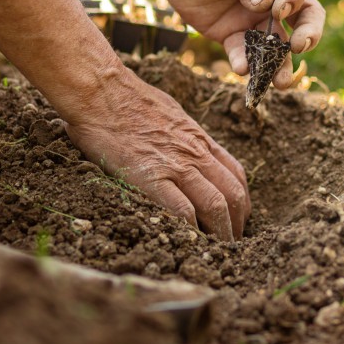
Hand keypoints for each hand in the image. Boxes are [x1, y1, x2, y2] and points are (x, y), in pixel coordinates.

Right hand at [64, 65, 249, 239]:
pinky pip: (182, 210)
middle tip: (232, 242)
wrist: (102, 92)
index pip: (235, 174)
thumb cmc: (127, 99)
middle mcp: (195, 153)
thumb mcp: (168, 113)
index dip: (242, 200)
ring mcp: (176, 165)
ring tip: (218, 251)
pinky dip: (191, 230)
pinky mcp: (152, 177)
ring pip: (216, 206)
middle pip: (233, 194)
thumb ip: (180, 133)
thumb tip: (177, 145)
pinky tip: (189, 242)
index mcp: (198, 139)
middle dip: (237, 223)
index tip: (237, 217)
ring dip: (222, 232)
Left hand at [154, 0, 325, 88]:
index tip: (280, 9)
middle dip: (308, 34)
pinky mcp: (233, 33)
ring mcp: (255, 17)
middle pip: (303, 17)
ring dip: (280, 63)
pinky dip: (244, 61)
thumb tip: (266, 6)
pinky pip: (243, 51)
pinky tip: (241, 69)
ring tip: (280, 82)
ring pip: (276, 44)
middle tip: (300, 47)